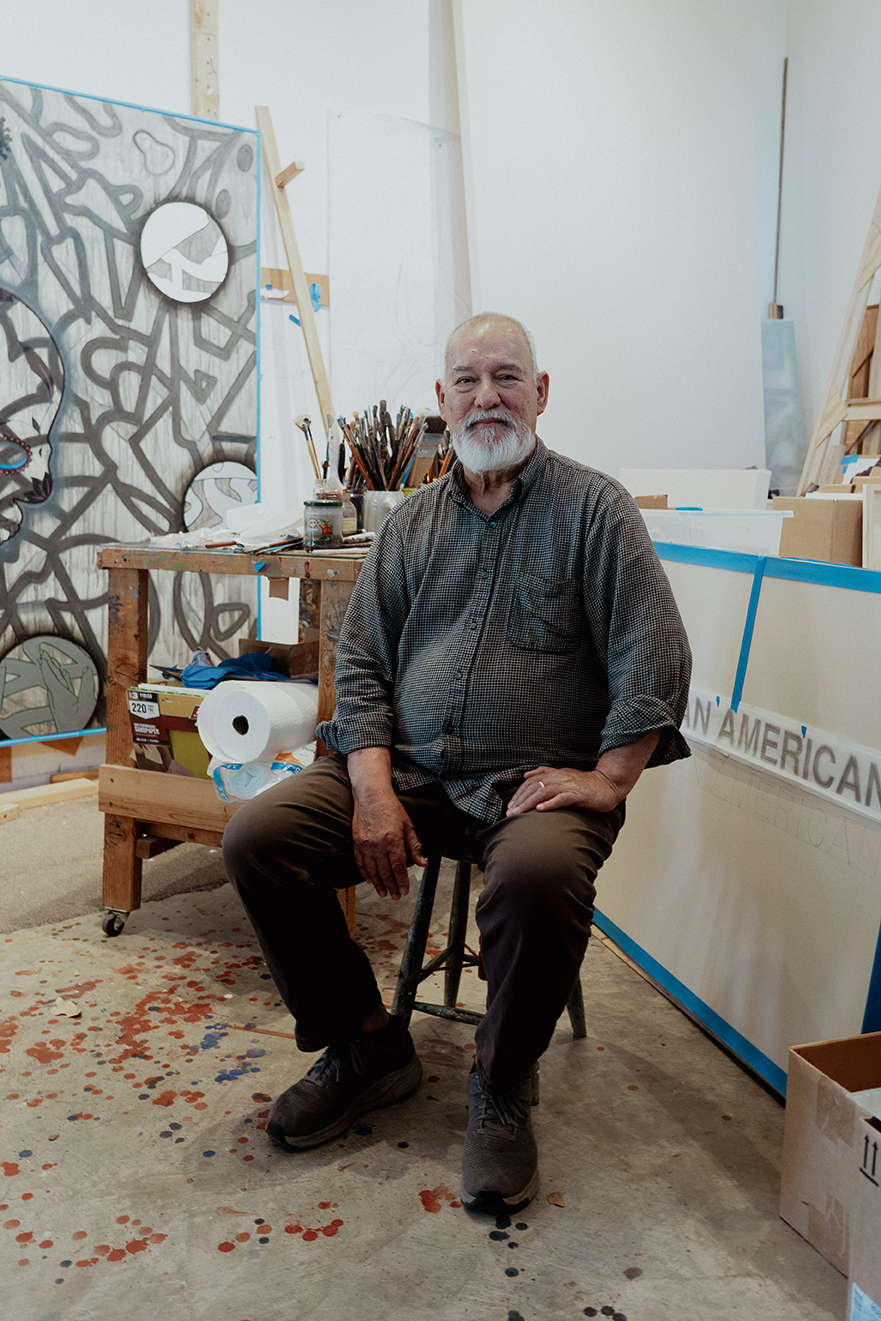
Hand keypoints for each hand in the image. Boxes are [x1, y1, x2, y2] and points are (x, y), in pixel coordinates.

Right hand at [352, 793, 426, 898]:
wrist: (371, 796)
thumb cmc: (390, 808)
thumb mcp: (408, 825)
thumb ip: (414, 845)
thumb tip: (422, 862)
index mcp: (393, 841)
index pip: (398, 867)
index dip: (402, 881)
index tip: (404, 890)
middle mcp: (378, 845)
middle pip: (385, 872)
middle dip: (391, 887)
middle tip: (395, 896)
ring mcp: (366, 845)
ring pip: (372, 871)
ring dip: (378, 884)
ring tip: (383, 892)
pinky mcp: (357, 843)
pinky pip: (360, 862)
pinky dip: (364, 873)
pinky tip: (369, 880)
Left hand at [505, 731, 663, 817]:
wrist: (608, 785)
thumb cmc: (586, 785)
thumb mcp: (564, 777)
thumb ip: (546, 774)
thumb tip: (526, 775)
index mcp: (556, 774)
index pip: (532, 781)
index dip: (519, 793)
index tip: (510, 805)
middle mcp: (560, 778)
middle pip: (535, 787)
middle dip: (520, 800)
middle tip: (510, 812)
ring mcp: (569, 786)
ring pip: (544, 792)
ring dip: (529, 803)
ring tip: (519, 812)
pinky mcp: (578, 795)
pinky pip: (562, 798)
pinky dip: (550, 804)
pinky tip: (540, 810)